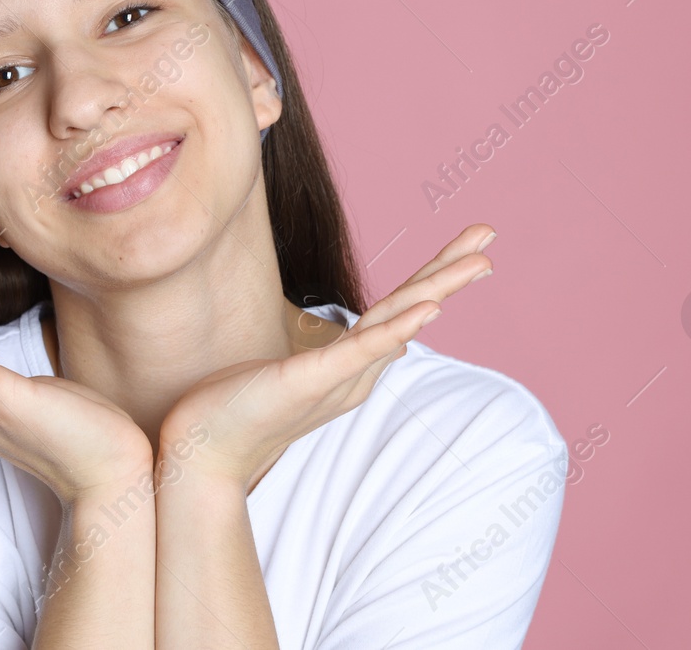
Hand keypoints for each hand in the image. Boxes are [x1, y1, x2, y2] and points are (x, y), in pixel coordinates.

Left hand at [157, 223, 497, 492]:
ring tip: (479, 261)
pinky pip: (361, 350)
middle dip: (451, 271)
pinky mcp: (311, 382)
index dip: (434, 275)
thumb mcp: (287, 370)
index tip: (468, 245)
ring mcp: (337, 378)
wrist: (201, 454)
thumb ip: (319, 353)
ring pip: (398, 323)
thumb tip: (345, 337)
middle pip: (411, 309)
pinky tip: (429, 307)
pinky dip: (397, 328)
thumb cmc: (234, 409)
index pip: (400, 309)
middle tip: (489, 235)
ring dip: (439, 288)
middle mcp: (354, 373)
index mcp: (350, 365)